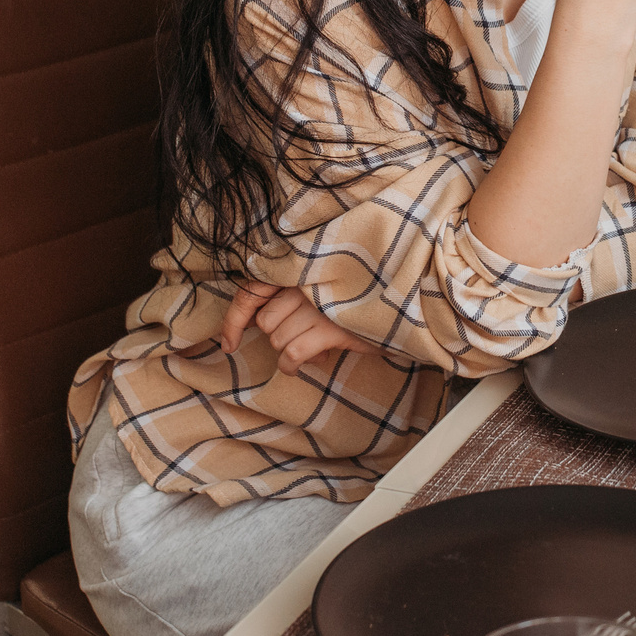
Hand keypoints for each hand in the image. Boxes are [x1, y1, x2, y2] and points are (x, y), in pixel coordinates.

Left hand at [221, 281, 378, 373]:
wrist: (406, 307)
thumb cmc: (363, 301)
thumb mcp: (327, 290)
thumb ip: (296, 298)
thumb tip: (265, 324)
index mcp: (300, 269)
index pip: (251, 292)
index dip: (234, 321)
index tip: (229, 344)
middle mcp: (306, 281)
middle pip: (266, 322)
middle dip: (280, 337)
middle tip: (305, 338)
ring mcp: (317, 303)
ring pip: (278, 340)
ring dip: (291, 353)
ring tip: (316, 348)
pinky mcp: (330, 327)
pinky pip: (292, 354)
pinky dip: (292, 366)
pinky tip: (308, 363)